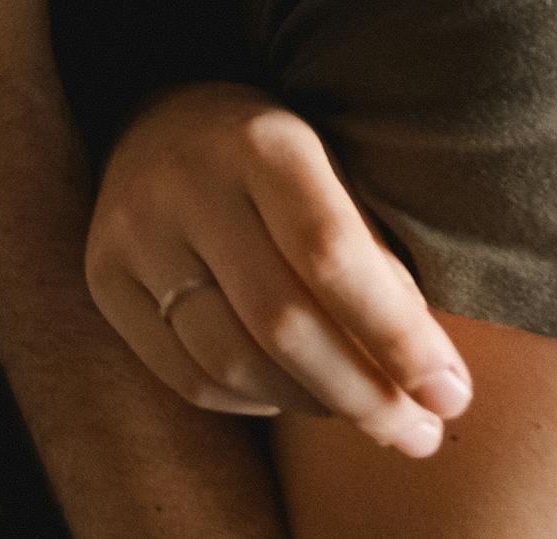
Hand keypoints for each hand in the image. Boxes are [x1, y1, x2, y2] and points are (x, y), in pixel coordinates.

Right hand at [84, 82, 473, 457]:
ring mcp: (133, 232)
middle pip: (280, 322)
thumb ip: (377, 261)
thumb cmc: (280, 160)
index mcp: (261, 141)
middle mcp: (185, 183)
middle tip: (422, 433)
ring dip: (314, 408)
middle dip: (365, 395)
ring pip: (231, 363)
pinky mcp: (104, 278)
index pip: (331, 255)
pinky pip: (188, 378)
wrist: (162, 122)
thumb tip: (428, 378)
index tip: (451, 394)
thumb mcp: (339, 174)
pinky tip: (296, 396)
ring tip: (367, 417)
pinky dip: (256, 404)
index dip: (397, 337)